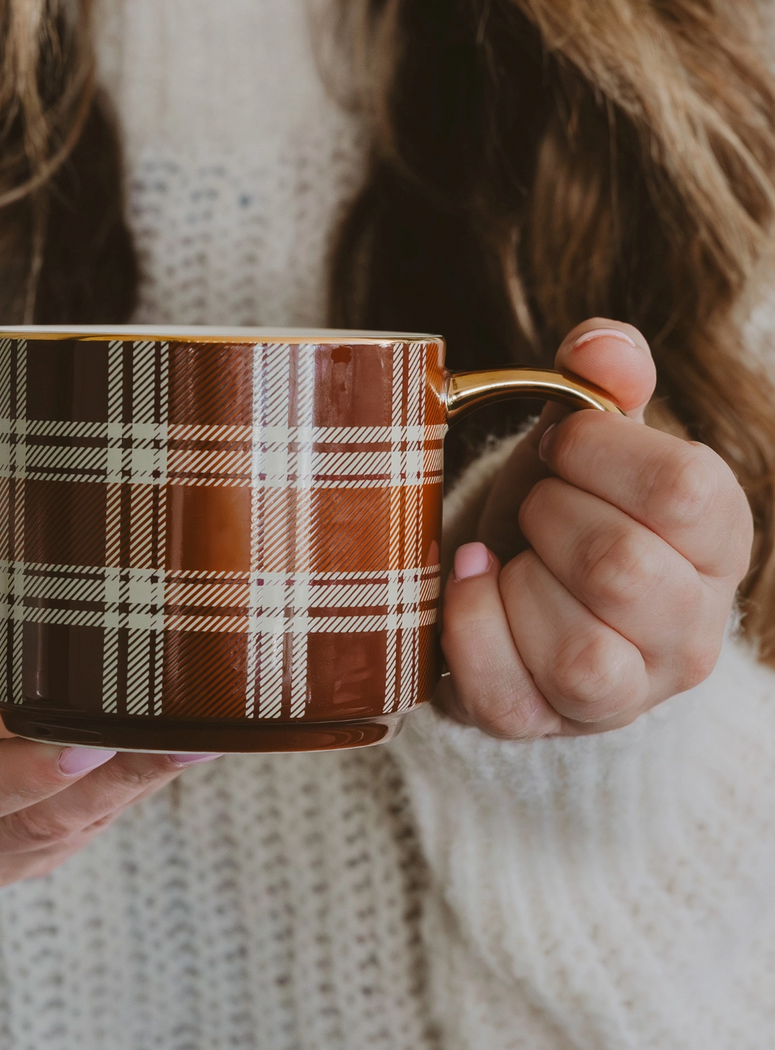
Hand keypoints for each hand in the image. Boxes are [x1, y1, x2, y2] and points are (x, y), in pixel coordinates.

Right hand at [0, 538, 216, 891]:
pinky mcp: (13, 846)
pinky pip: (80, 825)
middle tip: (188, 736)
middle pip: (31, 825)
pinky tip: (170, 746)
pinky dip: (127, 789)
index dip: (20, 777)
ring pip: (68, 831)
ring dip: (136, 786)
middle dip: (117, 781)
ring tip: (199, 731)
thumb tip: (42, 533)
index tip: (88, 747)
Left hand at [439, 319, 753, 737]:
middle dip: (549, 517)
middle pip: (623, 571)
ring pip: (578, 653)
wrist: (516, 589)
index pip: (686, 492)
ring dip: (517, 584)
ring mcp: (625, 692)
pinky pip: (508, 696)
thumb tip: (600, 345)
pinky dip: (470, 629)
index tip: (557, 446)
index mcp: (719, 543)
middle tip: (534, 508)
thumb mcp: (584, 441)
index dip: (598, 453)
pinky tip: (469, 584)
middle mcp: (690, 632)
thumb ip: (602, 383)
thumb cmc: (560, 508)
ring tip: (510, 558)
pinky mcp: (548, 724)